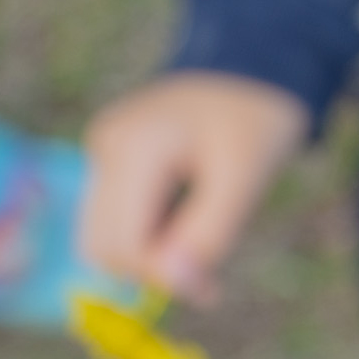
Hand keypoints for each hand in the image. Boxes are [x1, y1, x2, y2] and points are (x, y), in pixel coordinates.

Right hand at [80, 72, 308, 306]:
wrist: (254, 69)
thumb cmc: (256, 121)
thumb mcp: (247, 178)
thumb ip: (210, 234)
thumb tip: (174, 287)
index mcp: (136, 144)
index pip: (124, 244)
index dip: (162, 277)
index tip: (210, 289)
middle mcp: (106, 144)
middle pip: (102, 246)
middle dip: (151, 269)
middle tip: (208, 274)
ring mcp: (101, 147)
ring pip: (102, 237)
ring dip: (148, 253)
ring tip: (199, 232)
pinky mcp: (108, 155)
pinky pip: (114, 216)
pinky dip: (146, 231)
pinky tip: (185, 211)